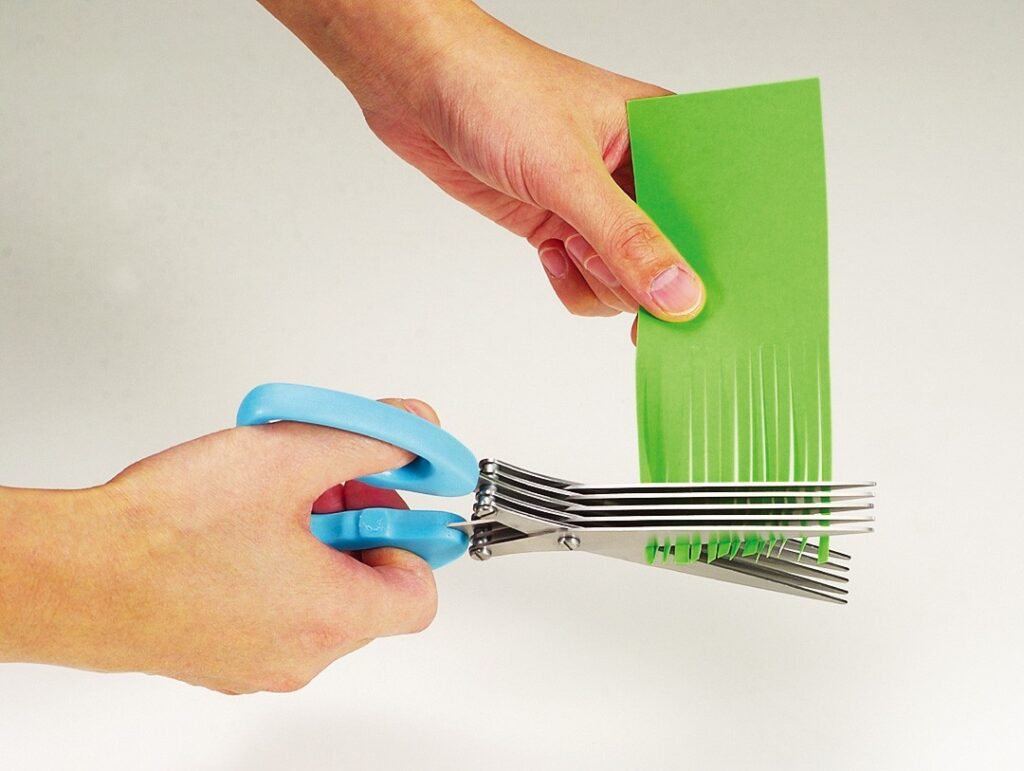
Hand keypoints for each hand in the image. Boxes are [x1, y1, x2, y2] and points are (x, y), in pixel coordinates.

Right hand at [0, 399, 439, 693]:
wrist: (73, 573)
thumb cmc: (166, 529)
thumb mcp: (289, 457)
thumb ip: (367, 439)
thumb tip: (413, 430)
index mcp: (331, 615)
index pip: (419, 592)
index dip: (409, 537)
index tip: (385, 500)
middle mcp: (301, 655)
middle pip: (369, 593)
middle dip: (355, 528)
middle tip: (320, 485)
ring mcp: (258, 664)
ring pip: (320, 602)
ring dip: (314, 547)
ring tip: (269, 503)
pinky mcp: (220, 660)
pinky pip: (275, 616)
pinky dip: (275, 573)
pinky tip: (236, 534)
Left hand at [260, 0, 704, 324]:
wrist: (420, 86)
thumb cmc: (497, 91)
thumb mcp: (568, 172)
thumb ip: (626, 240)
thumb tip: (678, 295)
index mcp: (663, 137)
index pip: (708, 215)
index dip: (705, 263)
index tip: (693, 305)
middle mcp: (637, 173)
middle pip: (669, 259)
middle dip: (632, 273)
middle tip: (592, 249)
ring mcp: (597, 203)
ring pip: (625, 278)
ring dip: (594, 277)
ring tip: (564, 241)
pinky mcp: (561, 223)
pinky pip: (588, 279)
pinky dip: (569, 281)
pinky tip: (547, 250)